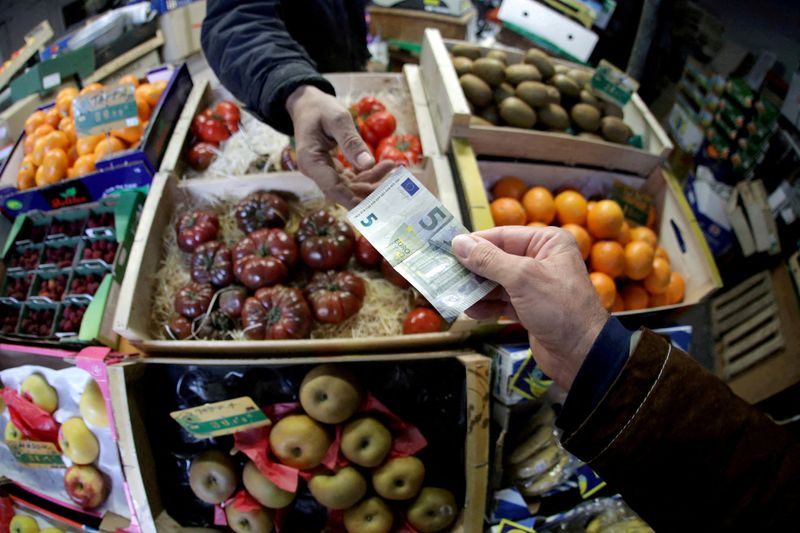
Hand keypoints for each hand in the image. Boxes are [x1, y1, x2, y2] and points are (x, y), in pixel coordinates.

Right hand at [287, 85, 385, 206]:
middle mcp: (316, 171)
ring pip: (351, 185)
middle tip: (393, 186)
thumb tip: (368, 163)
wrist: (308, 104)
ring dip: (373, 180)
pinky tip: (386, 166)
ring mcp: (325, 172)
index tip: (371, 208)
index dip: (352, 200)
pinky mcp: (333, 169)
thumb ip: (351, 142)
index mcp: (311, 161)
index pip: (332, 188)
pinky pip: (353, 177)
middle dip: (369, 191)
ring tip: (393, 168)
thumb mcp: (337, 119)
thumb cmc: (320, 108)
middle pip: (344, 190)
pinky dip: (369, 173)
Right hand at [452, 226, 607, 390]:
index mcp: (547, 243)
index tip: (447, 248)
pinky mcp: (529, 308)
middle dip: (473, 269)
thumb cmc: (561, 309)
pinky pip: (501, 301)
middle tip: (445, 273)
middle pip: (497, 259)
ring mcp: (535, 286)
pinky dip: (486, 306)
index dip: (475, 242)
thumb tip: (459, 243)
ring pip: (496, 282)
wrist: (583, 355)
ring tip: (454, 294)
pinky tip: (470, 311)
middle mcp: (541, 260)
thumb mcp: (522, 278)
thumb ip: (489, 260)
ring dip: (476, 290)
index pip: (503, 235)